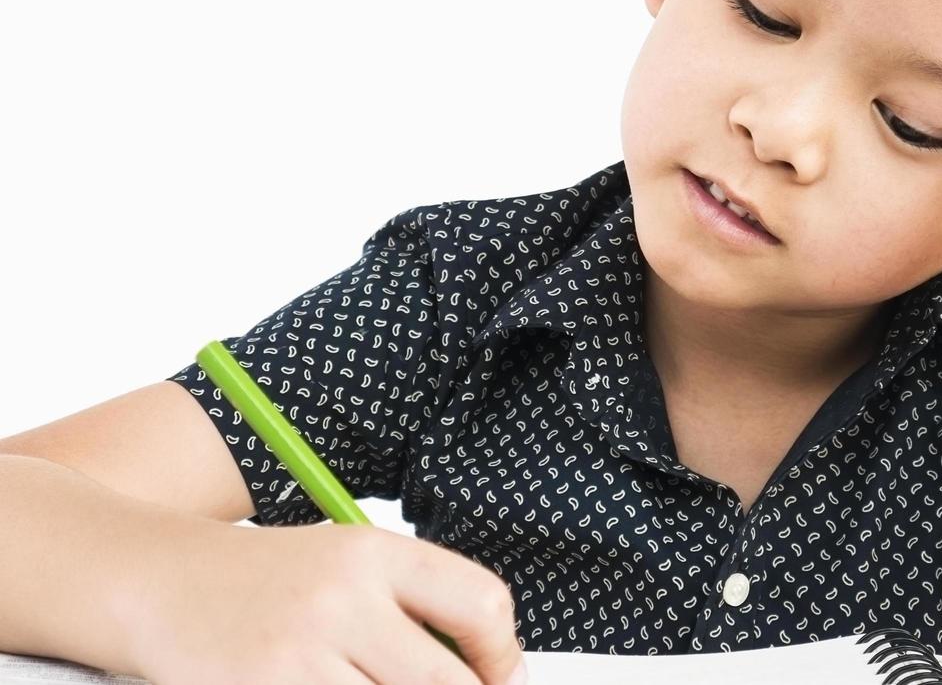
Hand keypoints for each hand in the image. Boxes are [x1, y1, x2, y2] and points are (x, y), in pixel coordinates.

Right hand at [128, 523, 525, 684]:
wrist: (158, 582)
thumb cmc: (268, 582)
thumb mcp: (347, 567)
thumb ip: (411, 609)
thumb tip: (487, 673)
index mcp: (376, 551)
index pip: (480, 603)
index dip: (503, 657)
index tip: (500, 679)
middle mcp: (342, 597)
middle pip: (444, 683)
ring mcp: (298, 652)